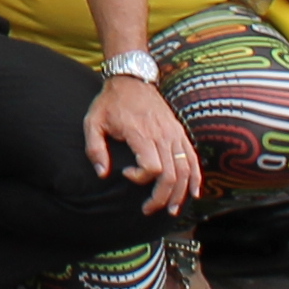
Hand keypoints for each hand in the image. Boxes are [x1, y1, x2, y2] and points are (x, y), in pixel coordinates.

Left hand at [88, 71, 201, 211]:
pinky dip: (196, 177)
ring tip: (171, 209)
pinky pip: (193, 158)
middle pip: (171, 174)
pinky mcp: (179, 132)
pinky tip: (194, 192)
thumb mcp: (93, 122)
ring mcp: (174, 133)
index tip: (125, 173)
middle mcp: (162, 134)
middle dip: (162, 197)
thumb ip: (94, 149)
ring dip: (180, 193)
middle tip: (148, 209)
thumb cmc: (110, 102)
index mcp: (141, 132)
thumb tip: (102, 174)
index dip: (140, 178)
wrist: (131, 79)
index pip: (152, 167)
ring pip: (185, 169)